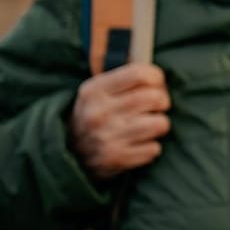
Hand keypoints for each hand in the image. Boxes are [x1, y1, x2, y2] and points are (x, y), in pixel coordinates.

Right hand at [67, 63, 170, 181]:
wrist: (68, 154)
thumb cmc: (92, 116)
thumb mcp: (95, 91)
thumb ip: (123, 78)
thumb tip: (157, 71)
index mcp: (94, 90)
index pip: (140, 74)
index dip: (156, 77)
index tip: (156, 84)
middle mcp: (100, 112)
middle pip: (155, 98)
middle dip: (162, 101)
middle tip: (155, 106)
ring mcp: (108, 137)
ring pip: (160, 124)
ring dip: (159, 124)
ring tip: (148, 125)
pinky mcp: (117, 159)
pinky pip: (154, 149)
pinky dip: (151, 147)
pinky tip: (138, 143)